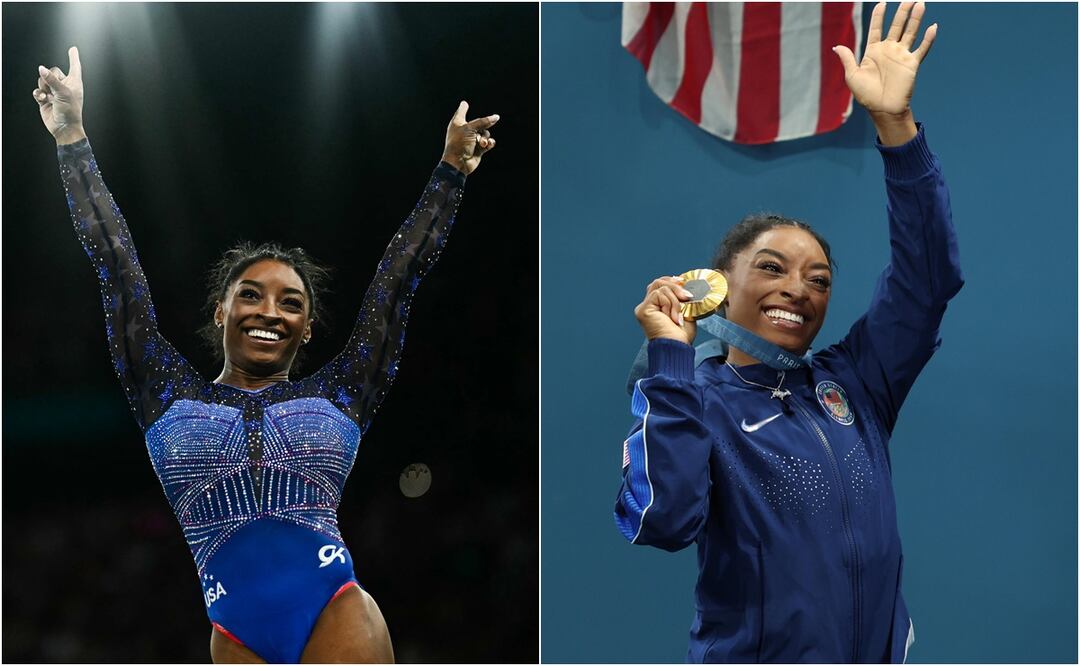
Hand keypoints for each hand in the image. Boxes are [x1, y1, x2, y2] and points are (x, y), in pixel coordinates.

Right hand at [33, 46, 85, 143]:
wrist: (64, 128)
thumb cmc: (70, 111)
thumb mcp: (63, 93)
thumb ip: (51, 79)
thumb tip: (41, 68)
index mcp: (74, 83)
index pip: (74, 66)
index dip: (73, 57)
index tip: (73, 49)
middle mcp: (64, 86)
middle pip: (52, 71)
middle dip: (50, 78)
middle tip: (54, 89)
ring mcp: (54, 92)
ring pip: (43, 80)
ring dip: (44, 87)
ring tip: (50, 97)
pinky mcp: (45, 99)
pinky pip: (37, 90)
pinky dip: (39, 94)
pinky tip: (44, 100)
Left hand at [441, 101, 498, 174]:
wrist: (459, 162)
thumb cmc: (459, 143)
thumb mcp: (470, 128)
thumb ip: (483, 122)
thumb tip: (496, 117)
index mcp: (458, 123)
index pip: (461, 112)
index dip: (463, 108)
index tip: (465, 103)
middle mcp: (465, 131)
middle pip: (480, 123)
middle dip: (484, 126)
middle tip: (486, 126)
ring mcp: (472, 140)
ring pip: (485, 133)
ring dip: (485, 138)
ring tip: (481, 143)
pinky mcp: (479, 149)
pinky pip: (488, 143)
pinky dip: (489, 143)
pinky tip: (488, 145)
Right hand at [634, 276, 696, 345]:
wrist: (677, 346)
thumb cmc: (681, 335)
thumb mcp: (685, 311)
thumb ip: (681, 298)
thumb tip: (685, 284)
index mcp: (656, 306)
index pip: (660, 285)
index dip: (672, 281)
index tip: (684, 283)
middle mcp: (648, 306)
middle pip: (658, 282)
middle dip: (676, 287)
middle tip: (687, 297)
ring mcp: (644, 307)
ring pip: (661, 287)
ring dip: (675, 301)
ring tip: (678, 315)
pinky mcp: (643, 309)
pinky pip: (658, 294)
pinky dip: (670, 304)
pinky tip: (672, 317)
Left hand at [833, 3, 935, 117]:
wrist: (883, 109)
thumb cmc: (866, 95)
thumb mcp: (852, 76)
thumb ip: (848, 59)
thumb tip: (836, 46)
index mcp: (873, 51)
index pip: (877, 28)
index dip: (879, 16)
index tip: (882, 3)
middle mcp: (889, 50)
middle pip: (896, 26)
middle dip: (902, 12)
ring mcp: (901, 56)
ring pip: (910, 32)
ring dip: (915, 19)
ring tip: (920, 4)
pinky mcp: (912, 64)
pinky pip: (922, 49)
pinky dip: (928, 39)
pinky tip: (933, 27)